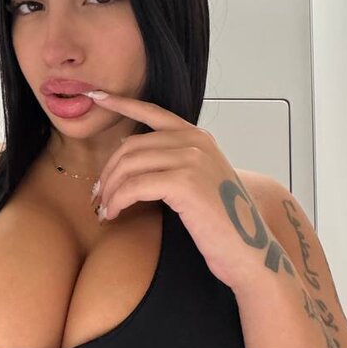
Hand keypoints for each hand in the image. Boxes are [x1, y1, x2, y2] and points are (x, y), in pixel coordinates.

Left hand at [86, 91, 294, 291]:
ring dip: (109, 190)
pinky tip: (114, 214)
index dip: (121, 103)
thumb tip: (131, 155)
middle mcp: (195, 141)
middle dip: (108, 172)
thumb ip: (176, 160)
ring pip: (129, 166)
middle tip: (98, 197)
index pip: (152, 112)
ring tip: (104, 210)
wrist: (250, 251)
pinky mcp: (184, 183)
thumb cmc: (223, 222)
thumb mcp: (202, 179)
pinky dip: (117, 200)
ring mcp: (191, 159)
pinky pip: (134, 186)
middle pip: (131, 147)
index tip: (96, 96)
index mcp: (198, 136)